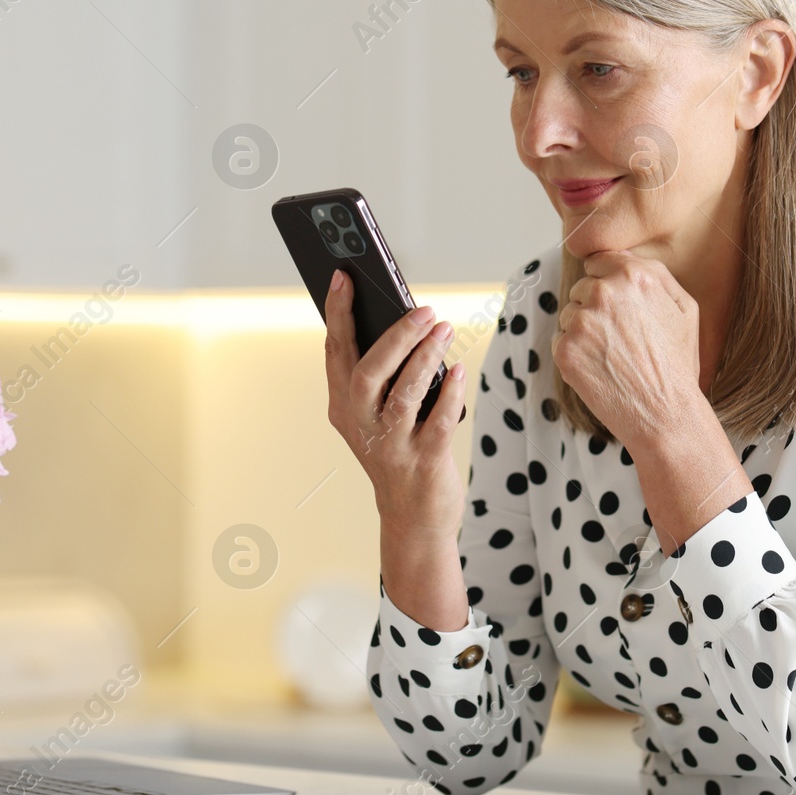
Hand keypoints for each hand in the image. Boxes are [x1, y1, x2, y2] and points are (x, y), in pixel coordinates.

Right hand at [323, 269, 469, 544]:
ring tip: (444, 329)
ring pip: (403, 395)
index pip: (336, 352)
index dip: (338, 312)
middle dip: (394, 336)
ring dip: (425, 357)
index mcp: (344, 407)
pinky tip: (458, 371)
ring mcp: (391, 447)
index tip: (345, 275)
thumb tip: (404, 319)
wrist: (413, 519)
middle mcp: (361, 426)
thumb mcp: (378, 415)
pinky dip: (449, 395)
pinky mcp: (424, 463)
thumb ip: (383, 375)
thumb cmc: (400, 453)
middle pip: (366, 373)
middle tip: (422, 308)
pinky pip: (437, 423)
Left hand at [551, 250, 701, 451]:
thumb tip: (622, 255)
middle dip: (596, 310)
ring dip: (584, 332)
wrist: (666, 415)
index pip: (598, 262)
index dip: (608, 285)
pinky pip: (560, 340)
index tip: (620, 310)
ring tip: (614, 356)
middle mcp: (603, 293)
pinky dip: (575, 354)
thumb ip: (654, 273)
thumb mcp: (685, 308)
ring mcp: (581, 321)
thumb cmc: (676, 363)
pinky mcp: (564, 349)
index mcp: (633, 276)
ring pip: (570, 315)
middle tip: (623, 340)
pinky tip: (600, 369)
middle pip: (582, 289)